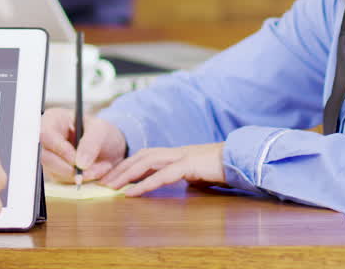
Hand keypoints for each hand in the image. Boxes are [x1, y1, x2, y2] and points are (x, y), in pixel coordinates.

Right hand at [39, 107, 126, 183]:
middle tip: (93, 171)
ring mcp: (50, 157)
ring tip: (100, 169)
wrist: (110, 148)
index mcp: (53, 120)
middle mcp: (47, 139)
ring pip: (55, 172)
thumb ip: (91, 143)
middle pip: (46, 157)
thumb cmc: (102, 132)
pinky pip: (62, 181)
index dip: (60, 149)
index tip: (78, 161)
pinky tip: (94, 172)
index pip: (46, 135)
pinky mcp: (55, 172)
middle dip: (70, 168)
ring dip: (78, 175)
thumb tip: (80, 163)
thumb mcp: (100, 130)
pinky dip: (79, 180)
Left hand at [96, 142, 226, 196]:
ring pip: (146, 162)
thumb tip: (170, 182)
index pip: (145, 156)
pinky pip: (161, 175)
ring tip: (112, 187)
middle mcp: (174, 152)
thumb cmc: (219, 168)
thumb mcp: (195, 173)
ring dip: (126, 174)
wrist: (240, 161)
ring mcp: (181, 156)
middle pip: (140, 156)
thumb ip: (181, 175)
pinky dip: (145, 184)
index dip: (127, 165)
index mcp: (174, 153)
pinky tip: (132, 192)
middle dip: (120, 168)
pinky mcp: (188, 165)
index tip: (112, 176)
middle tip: (104, 182)